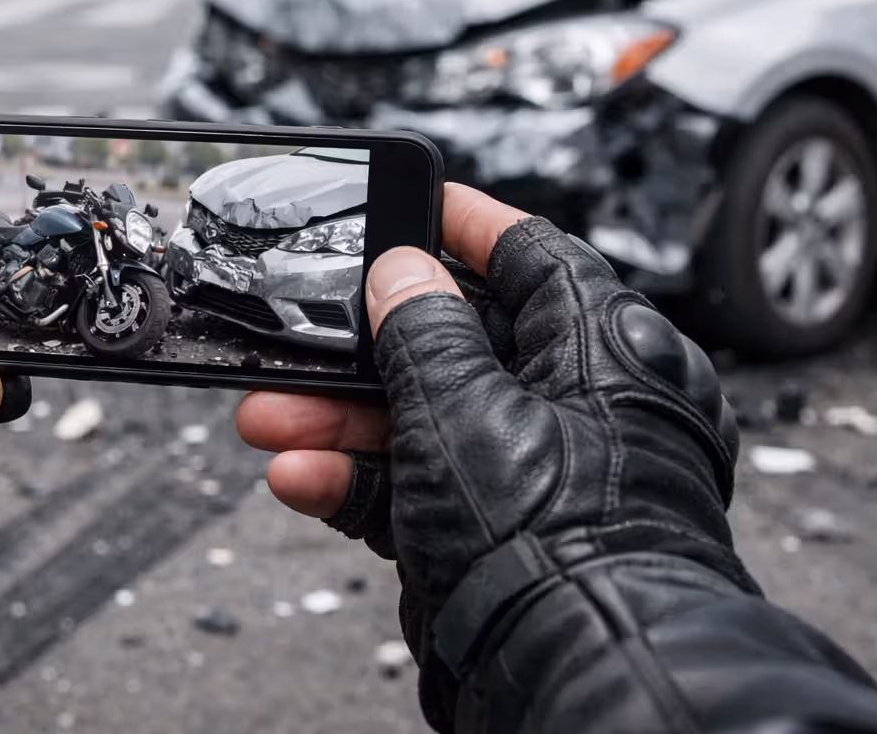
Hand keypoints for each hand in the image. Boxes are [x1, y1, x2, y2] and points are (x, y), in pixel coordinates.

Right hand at [237, 184, 742, 730]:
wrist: (568, 675)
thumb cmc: (560, 540)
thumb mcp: (466, 409)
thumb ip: (423, 329)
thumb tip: (404, 272)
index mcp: (608, 355)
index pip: (533, 258)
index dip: (464, 225)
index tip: (411, 200)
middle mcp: (579, 410)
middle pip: (454, 346)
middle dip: (361, 350)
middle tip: (299, 338)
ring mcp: (536, 475)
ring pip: (422, 420)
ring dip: (339, 420)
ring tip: (269, 419)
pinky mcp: (496, 534)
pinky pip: (417, 488)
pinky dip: (358, 482)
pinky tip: (302, 476)